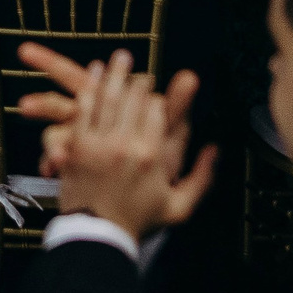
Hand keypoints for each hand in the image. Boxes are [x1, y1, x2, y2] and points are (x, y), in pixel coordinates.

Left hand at [17, 46, 213, 241]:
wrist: (98, 235)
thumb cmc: (139, 222)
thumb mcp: (180, 207)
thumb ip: (202, 177)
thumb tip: (216, 149)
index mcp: (152, 156)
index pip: (157, 111)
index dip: (158, 96)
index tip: (157, 90)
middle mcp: (126, 144)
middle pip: (134, 98)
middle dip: (137, 78)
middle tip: (137, 65)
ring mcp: (99, 143)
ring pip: (108, 97)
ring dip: (114, 74)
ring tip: (118, 57)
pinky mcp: (77, 146)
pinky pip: (85, 109)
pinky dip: (91, 89)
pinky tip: (94, 76)